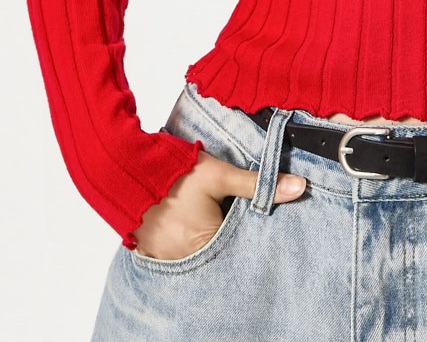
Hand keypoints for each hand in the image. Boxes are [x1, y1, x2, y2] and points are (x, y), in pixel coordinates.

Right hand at [131, 149, 306, 259]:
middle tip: (227, 219)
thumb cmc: (175, 172)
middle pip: (217, 254)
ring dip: (204, 241)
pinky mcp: (149, 251)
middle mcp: (185, 258)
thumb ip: (258, 185)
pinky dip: (183, 243)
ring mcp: (165, 257)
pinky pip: (174, 255)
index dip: (247, 235)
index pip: (239, 248)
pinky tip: (187, 226)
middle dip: (226, 239)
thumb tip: (299, 187)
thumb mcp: (220, 174)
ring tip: (206, 222)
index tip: (250, 223)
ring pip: (196, 255)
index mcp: (205, 243)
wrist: (127, 169)